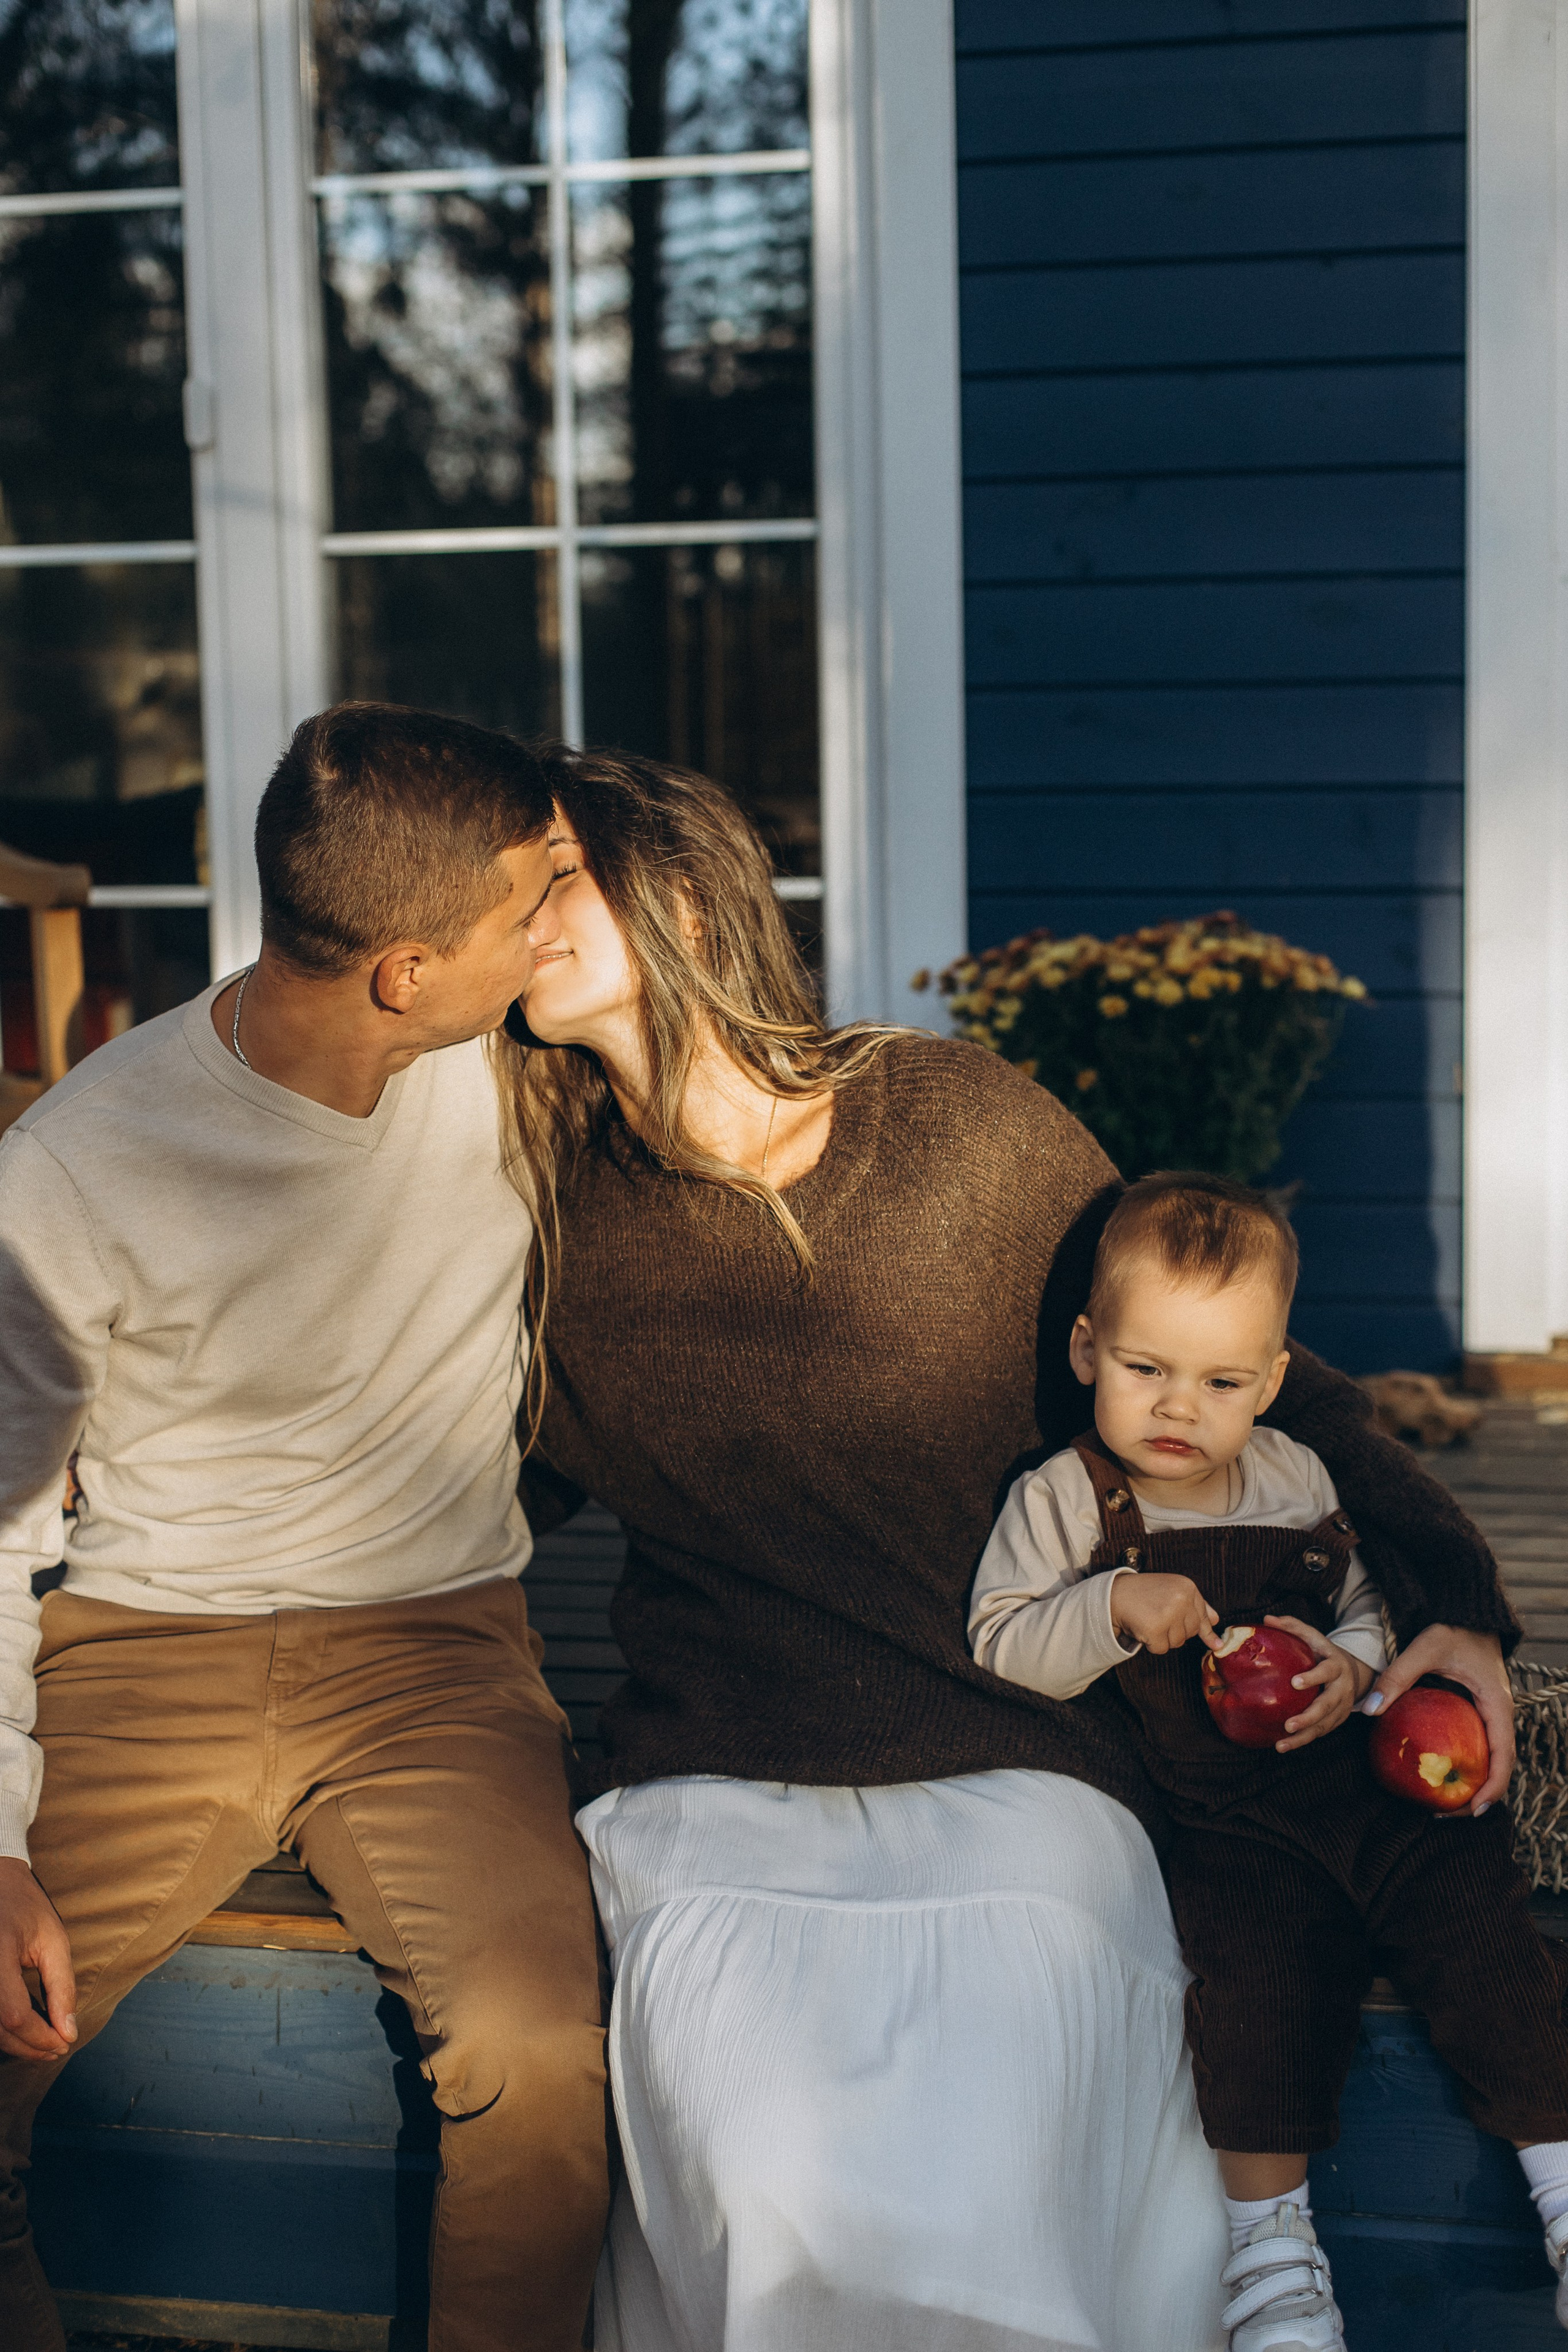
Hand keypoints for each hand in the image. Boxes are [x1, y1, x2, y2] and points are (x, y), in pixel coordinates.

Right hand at [0, 1857, 75, 2060]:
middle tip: (58, 2047)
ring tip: (45, 2043)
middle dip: (30, 2046)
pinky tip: (24, 2029)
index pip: (15, 2015)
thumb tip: (69, 2032)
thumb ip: (62, 1987)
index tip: (65, 2042)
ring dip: (15, 2043)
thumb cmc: (26, 1908)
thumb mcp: (53, 1941)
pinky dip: (3, 2029)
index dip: (41, 2037)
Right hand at [1111, 1572, 1219, 1655]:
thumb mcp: (1172, 1590)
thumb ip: (1196, 1605)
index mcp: (1187, 1587)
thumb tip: (1216, 1621)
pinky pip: (1161, 1649)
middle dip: (1175, 1631)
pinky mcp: (1155, 1629)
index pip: (1202, 1617)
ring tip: (1149, 1620)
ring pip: (1177, 1642)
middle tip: (1158, 1617)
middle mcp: (1181, 1599)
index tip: (1216, 1646)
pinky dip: (1151, 1644)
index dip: (1205, 1631)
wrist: (1113, 1594)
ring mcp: (1169, 1614)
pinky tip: (1143, 1628)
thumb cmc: (1143, 1593)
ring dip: (1163, 1637)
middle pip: (1190, 1632)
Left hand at [1265, 1614, 1373, 1751]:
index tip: (1294, 1682)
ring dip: (1304, 1736)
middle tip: (1288, 1724)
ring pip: (1325, 1725)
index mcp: (1336, 1665)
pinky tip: (1285, 1745)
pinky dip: (1304, 1740)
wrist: (1351, 1669)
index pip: (1327, 1672)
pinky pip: (1321, 1732)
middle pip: (1328, 1705)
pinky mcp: (1338, 1720)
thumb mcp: (1312, 1636)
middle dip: (1309, 1716)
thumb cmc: (1323, 1651)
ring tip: (1282, 1744)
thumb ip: (1292, 1626)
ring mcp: (1342, 1707)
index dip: (1313, 1677)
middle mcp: (1342, 1688)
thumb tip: (1267, 1619)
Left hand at [1365, 1623, 1513, 1813]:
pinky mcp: (1482, 1710)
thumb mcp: (1424, 1648)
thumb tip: (1369, 1709)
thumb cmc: (1451, 1627)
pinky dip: (1468, 1765)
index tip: (1475, 1810)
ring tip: (1444, 1804)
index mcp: (1497, 1704)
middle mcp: (1500, 1713)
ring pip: (1493, 1759)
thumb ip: (1397, 1676)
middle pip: (1501, 1766)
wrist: (1467, 1609)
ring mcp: (1493, 1713)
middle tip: (1447, 1814)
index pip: (1504, 1755)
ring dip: (1475, 1783)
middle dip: (1480, 1795)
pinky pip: (1482, 1745)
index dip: (1493, 1787)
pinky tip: (1442, 1774)